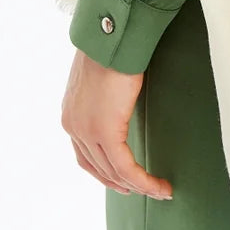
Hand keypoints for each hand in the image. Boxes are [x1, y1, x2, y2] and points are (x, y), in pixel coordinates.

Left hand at [61, 48, 172, 199]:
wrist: (110, 38)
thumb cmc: (111, 48)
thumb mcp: (101, 78)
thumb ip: (104, 97)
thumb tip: (118, 99)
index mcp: (71, 114)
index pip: (85, 155)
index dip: (105, 172)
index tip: (124, 180)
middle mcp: (73, 126)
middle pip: (98, 167)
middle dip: (121, 183)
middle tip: (142, 190)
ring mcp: (86, 131)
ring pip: (113, 171)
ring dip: (137, 185)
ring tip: (158, 191)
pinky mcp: (105, 133)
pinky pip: (125, 167)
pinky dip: (142, 180)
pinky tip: (157, 184)